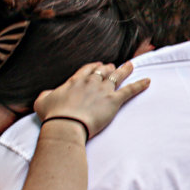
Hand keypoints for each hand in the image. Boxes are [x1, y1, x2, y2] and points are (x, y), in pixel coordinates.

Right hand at [34, 60, 149, 138]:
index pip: (87, 70)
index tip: (98, 66)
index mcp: (75, 81)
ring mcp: (103, 90)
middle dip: (109, 68)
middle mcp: (91, 82)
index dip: (94, 67)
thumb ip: (45, 95)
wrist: (66, 124)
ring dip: (125, 70)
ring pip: (117, 76)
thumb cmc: (53, 115)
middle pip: (103, 71)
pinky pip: (130, 90)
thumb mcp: (42, 102)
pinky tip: (148, 81)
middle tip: (113, 67)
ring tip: (131, 66)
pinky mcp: (114, 101)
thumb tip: (47, 94)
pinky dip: (140, 85)